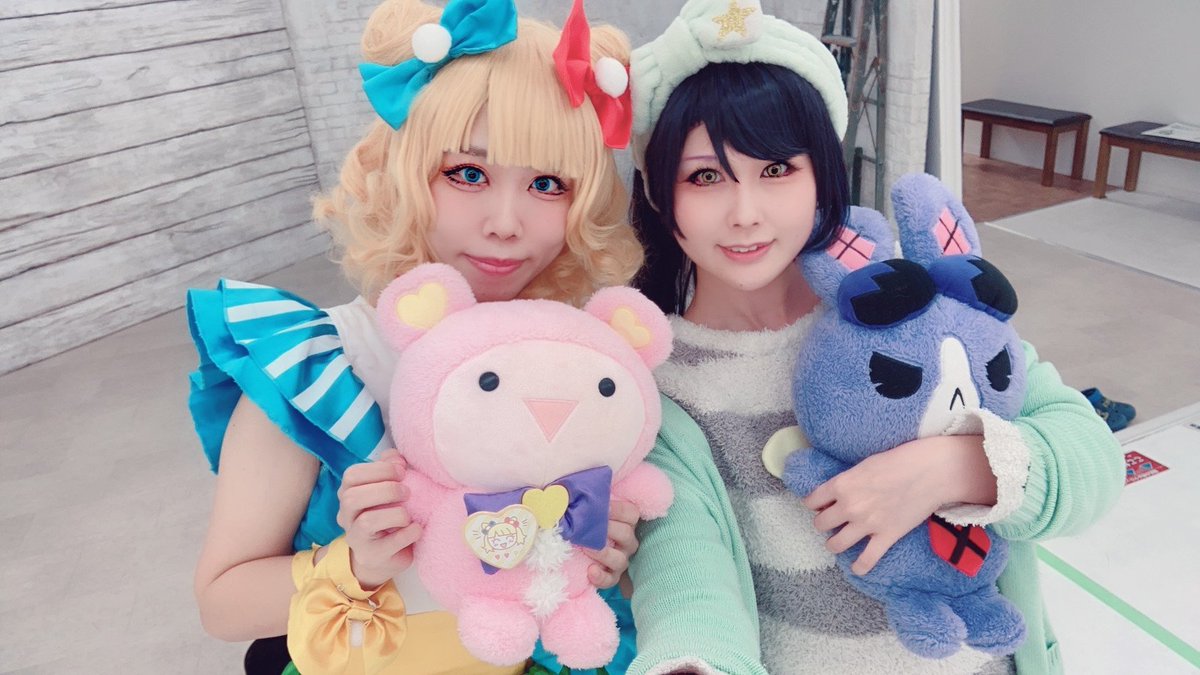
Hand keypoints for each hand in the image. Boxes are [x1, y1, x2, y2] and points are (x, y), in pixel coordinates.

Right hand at [335, 450, 421, 588]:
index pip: (351, 475)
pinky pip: (387, 544)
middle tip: (407, 492)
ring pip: (366, 522)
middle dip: (385, 490)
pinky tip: (416, 529)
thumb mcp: (389, 487)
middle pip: (352, 498)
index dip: (379, 469)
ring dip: (394, 513)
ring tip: (408, 514)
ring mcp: (356, 538)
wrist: (386, 554)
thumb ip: (390, 467)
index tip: (402, 471)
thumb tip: (397, 457)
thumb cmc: (389, 513)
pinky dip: (407, 533)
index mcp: (349, 494)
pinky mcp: (371, 556)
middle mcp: (346, 516)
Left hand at [582, 500, 639, 588]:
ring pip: (621, 559)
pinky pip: (611, 580)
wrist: (576, 549)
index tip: (602, 506)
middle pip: (627, 534)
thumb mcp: (585, 509)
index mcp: (625, 521)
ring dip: (604, 553)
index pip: (631, 513)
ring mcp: (621, 559)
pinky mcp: (612, 577)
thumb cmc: (583, 522)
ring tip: (587, 548)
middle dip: (608, 530)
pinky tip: (590, 571)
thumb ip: (581, 499)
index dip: (618, 509)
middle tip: (589, 527)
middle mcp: (628, 541)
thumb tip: (560, 489)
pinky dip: (601, 577)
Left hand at [803, 435, 991, 575]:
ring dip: (833, 544)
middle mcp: (850, 506)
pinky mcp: (886, 537)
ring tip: (837, 541)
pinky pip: (867, 560)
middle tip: (831, 521)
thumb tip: (837, 493)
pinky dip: (859, 567)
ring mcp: (867, 524)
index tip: (819, 505)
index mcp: (842, 484)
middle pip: (820, 524)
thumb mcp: (864, 464)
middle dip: (823, 523)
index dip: (814, 504)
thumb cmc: (899, 460)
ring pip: (836, 544)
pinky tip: (857, 567)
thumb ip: (847, 481)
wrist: (931, 471)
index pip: (812, 501)